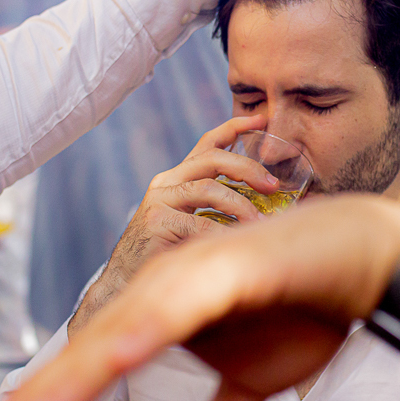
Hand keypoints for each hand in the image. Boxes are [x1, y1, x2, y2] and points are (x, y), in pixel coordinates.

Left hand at [0, 194, 399, 400]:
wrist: (371, 259)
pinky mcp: (231, 264)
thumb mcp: (254, 385)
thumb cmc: (306, 308)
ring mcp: (198, 272)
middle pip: (101, 344)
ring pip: (128, 326)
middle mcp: (173, 288)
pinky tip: (116, 354)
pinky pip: (184, 302)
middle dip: (48, 391)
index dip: (53, 396)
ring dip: (80, 369)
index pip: (101, 358)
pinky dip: (149, 327)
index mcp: (169, 311)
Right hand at [99, 115, 279, 289]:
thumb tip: (265, 205)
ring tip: (259, 222)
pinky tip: (237, 244)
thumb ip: (216, 208)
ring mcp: (159, 201)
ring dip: (241, 205)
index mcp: (177, 177)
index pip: (207, 143)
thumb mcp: (194, 222)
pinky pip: (200, 224)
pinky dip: (224, 234)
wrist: (126, 281)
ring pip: (208, 189)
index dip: (234, 127)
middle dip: (247, 168)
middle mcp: (166, 182)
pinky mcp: (157, 223)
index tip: (261, 119)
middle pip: (212, 159)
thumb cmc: (170, 253)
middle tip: (273, 185)